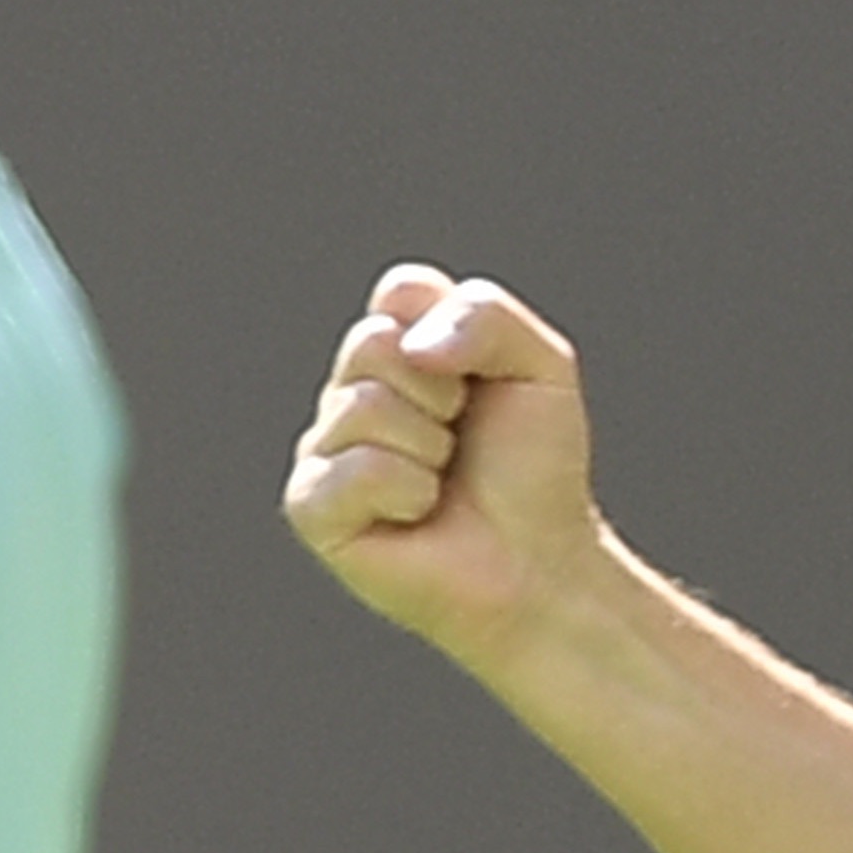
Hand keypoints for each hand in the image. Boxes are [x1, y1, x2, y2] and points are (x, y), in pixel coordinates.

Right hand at [281, 264, 601, 661]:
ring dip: (431, 448)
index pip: (401, 291)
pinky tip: (417, 514)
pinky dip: (407, 492)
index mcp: (397, 346)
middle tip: (462, 438)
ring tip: (443, 480)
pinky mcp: (312, 505)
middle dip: (445, 393)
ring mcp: (324, 447)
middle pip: (374, 343)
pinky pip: (354, 470)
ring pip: (365, 406)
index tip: (482, 381)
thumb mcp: (541, 365)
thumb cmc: (535, 466)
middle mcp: (351, 390)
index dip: (456, 333)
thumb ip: (484, 316)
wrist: (540, 561)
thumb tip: (411, 346)